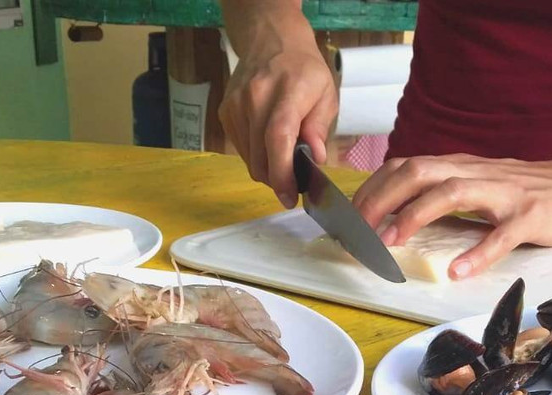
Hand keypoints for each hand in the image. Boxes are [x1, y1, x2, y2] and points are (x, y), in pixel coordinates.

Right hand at [219, 40, 337, 207]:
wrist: (270, 41)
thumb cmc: (303, 70)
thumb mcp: (326, 94)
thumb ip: (320, 127)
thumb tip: (315, 157)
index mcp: (288, 92)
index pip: (278, 138)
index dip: (282, 173)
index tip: (290, 195)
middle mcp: (256, 98)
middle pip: (260, 157)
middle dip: (278, 180)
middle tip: (294, 183)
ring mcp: (236, 106)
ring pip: (249, 159)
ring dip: (267, 169)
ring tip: (283, 159)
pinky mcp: (225, 113)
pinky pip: (241, 150)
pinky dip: (256, 156)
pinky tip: (268, 145)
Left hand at [351, 153, 551, 278]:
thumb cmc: (526, 190)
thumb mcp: (477, 185)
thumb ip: (442, 193)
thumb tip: (396, 214)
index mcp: (460, 167)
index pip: (405, 168)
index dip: (372, 189)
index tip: (346, 217)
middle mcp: (476, 173)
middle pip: (418, 173)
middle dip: (381, 199)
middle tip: (355, 230)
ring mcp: (504, 194)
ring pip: (451, 193)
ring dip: (415, 216)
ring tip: (390, 243)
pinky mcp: (531, 216)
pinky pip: (502, 235)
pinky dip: (478, 253)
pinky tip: (458, 271)